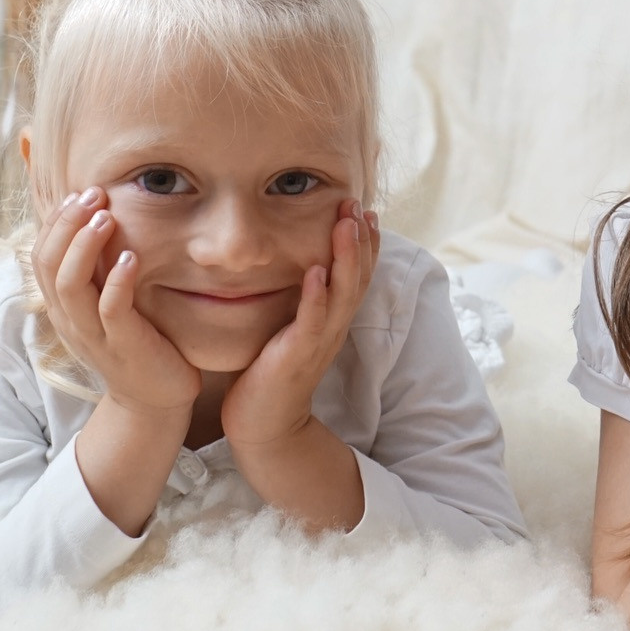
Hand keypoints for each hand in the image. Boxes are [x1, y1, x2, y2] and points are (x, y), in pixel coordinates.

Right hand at [32, 189, 200, 424]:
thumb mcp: (106, 302)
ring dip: (85, 247)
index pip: (40, 256)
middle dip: (66, 224)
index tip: (79, 193)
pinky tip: (131, 257)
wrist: (155, 398)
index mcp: (63, 306)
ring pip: (71, 286)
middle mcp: (70, 319)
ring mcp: (94, 334)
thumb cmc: (135, 339)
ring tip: (105, 218)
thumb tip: (96, 217)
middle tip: (92, 195)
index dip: (55, 222)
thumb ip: (97, 269)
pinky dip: (118, 281)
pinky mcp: (124, 346)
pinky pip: (111, 310)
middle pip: (49, 265)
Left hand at [221, 203, 379, 452]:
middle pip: (358, 278)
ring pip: (343, 294)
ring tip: (346, 225)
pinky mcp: (296, 356)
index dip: (365, 244)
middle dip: (360, 240)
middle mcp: (333, 327)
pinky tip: (315, 272)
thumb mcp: (292, 329)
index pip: (358, 275)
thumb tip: (299, 264)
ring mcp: (318, 342)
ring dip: (346, 258)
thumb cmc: (271, 374)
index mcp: (333, 320)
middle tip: (357, 205)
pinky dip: (316, 297)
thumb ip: (301, 301)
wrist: (264, 425)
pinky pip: (311, 323)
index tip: (364, 210)